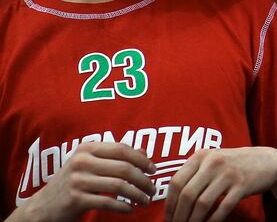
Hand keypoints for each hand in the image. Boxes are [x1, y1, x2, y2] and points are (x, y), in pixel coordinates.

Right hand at [16, 141, 154, 218]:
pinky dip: (123, 206)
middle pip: (124, 168)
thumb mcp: (90, 165)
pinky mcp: (75, 199)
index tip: (153, 170)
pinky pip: (108, 202)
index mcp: (87, 148)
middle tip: (153, 189)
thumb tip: (144, 153)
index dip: (142, 159)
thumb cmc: (72, 184)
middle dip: (143, 179)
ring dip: (137, 194)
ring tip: (145, 201)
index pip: (122, 149)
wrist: (42, 208)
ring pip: (119, 185)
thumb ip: (115, 157)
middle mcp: (81, 161)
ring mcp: (77, 180)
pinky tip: (130, 209)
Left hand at [165, 148, 276, 221]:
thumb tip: (172, 202)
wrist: (268, 160)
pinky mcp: (242, 185)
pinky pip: (222, 207)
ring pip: (203, 203)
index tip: (169, 218)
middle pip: (187, 195)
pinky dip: (213, 220)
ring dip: (194, 221)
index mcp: (202, 156)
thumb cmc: (235, 164)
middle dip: (179, 215)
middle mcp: (213, 162)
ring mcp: (229, 173)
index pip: (176, 182)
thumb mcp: (213, 161)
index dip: (170, 204)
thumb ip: (193, 174)